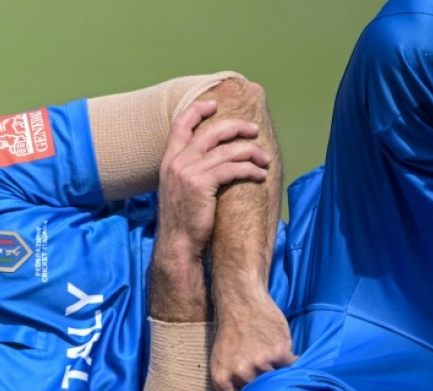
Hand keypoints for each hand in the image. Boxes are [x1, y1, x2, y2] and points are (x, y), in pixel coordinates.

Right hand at [157, 100, 269, 258]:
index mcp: (168, 161)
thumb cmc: (182, 222)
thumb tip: (209, 161)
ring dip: (251, 152)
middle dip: (236, 127)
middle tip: (254, 130)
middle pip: (211, 132)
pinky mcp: (203, 184)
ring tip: (264, 159)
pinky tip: (259, 174)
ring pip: (227, 150)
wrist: (177, 245)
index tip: (215, 104)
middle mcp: (177, 162)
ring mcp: (188, 172)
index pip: (179, 125)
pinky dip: (250, 169)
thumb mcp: (177, 190)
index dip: (197, 110)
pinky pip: (233, 168)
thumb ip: (187, 171)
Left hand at [211, 289, 293, 390]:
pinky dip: (292, 365)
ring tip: (278, 367)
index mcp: (221, 378)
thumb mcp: (221, 359)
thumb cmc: (231, 331)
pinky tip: (288, 357)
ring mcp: (261, 363)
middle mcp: (240, 373)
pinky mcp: (280, 353)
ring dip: (281, 378)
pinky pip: (291, 368)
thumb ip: (231, 383)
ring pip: (277, 383)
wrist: (242, 301)